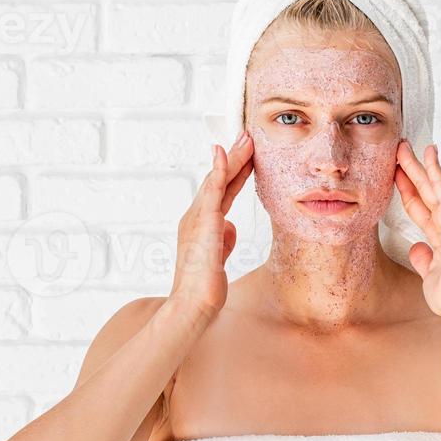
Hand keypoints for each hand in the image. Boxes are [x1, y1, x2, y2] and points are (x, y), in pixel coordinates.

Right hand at [171, 131, 253, 322]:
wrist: (192, 305)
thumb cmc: (203, 287)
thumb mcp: (218, 257)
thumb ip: (223, 239)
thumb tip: (230, 226)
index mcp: (201, 224)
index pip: (222, 191)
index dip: (235, 171)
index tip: (248, 154)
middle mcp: (196, 217)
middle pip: (219, 180)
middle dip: (235, 157)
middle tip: (248, 136)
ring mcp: (197, 219)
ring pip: (217, 180)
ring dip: (231, 157)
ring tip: (245, 139)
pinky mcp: (203, 224)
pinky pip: (211, 192)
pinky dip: (218, 171)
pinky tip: (223, 156)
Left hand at [394, 141, 440, 319]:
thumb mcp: (430, 274)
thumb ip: (423, 259)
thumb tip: (418, 248)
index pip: (418, 209)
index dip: (406, 191)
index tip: (395, 177)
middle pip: (422, 191)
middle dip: (409, 172)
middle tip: (397, 152)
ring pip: (429, 184)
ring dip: (416, 164)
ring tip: (403, 146)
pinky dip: (435, 167)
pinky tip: (428, 152)